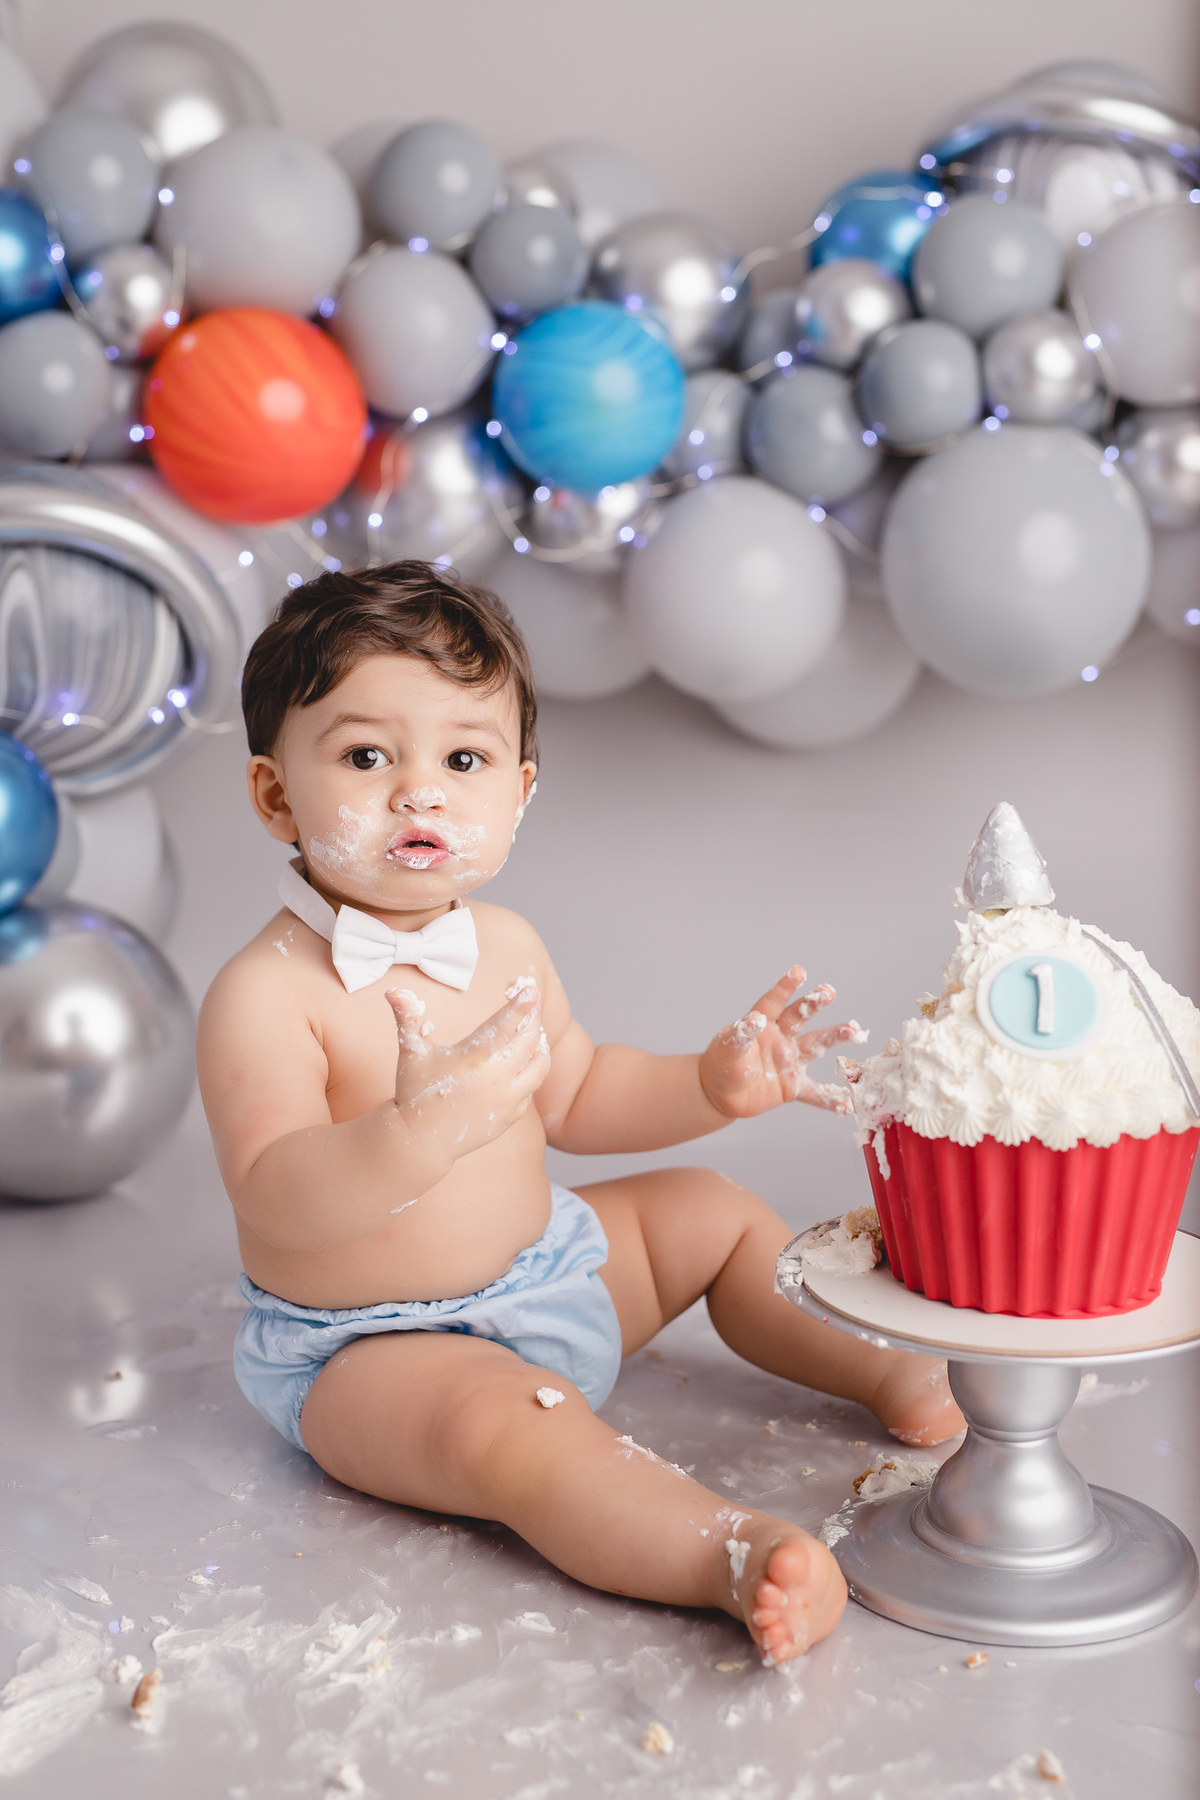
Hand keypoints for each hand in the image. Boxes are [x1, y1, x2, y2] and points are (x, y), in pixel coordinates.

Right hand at [386, 983, 550, 1160]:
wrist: (420, 1140)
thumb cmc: (414, 1092)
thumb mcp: (410, 1052)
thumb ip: (407, 1018)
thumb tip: (392, 990)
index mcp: (474, 1058)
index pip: (505, 1024)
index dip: (521, 1005)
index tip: (532, 990)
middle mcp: (496, 1078)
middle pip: (528, 1042)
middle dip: (533, 1021)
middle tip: (534, 1008)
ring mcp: (506, 1100)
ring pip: (539, 1068)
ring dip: (541, 1048)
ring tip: (537, 1036)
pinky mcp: (510, 1117)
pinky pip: (531, 1091)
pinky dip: (532, 1075)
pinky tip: (526, 1066)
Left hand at [699, 966, 864, 1120]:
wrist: (721, 1095)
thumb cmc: (721, 1064)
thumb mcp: (727, 1048)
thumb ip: (741, 1035)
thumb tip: (755, 1019)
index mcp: (763, 1024)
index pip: (774, 1002)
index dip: (785, 987)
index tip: (798, 971)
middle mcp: (781, 1038)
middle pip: (800, 1017)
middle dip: (815, 1004)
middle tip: (829, 992)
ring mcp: (790, 1061)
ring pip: (816, 1046)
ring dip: (834, 1038)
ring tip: (853, 1030)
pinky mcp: (792, 1086)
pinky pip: (815, 1093)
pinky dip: (830, 1100)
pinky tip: (847, 1103)